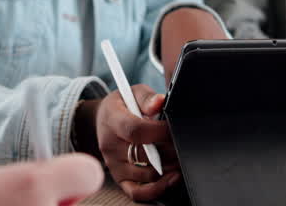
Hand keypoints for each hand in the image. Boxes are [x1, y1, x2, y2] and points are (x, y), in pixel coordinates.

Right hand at [94, 86, 180, 201]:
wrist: (103, 120)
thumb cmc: (122, 106)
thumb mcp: (133, 92)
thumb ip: (147, 98)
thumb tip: (159, 102)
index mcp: (112, 120)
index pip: (136, 131)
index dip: (160, 132)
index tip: (174, 128)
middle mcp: (110, 145)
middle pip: (144, 155)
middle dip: (170, 150)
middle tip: (181, 143)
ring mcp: (113, 164)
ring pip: (146, 174)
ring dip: (168, 168)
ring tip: (179, 157)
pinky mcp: (119, 178)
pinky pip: (137, 192)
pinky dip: (157, 189)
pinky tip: (171, 178)